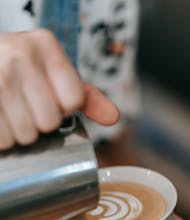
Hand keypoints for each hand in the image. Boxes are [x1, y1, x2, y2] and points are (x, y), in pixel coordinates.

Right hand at [0, 30, 118, 149]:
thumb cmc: (21, 69)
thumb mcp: (54, 73)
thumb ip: (86, 96)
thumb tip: (113, 117)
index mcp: (46, 45)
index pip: (73, 101)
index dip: (63, 108)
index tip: (49, 98)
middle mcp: (20, 55)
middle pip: (50, 122)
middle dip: (40, 122)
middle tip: (26, 107)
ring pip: (26, 135)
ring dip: (20, 132)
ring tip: (11, 112)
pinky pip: (3, 140)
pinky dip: (3, 138)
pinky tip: (2, 118)